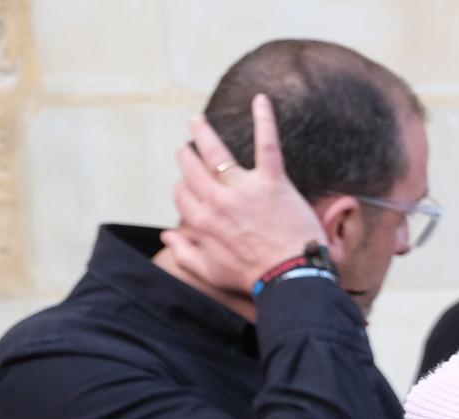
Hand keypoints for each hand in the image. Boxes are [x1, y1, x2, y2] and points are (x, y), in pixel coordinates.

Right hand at [159, 94, 327, 297]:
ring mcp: (244, 188)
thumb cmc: (253, 278)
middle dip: (186, 157)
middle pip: (191, 168)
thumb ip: (184, 252)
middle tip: (187, 149)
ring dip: (202, 132)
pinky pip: (266, 144)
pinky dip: (264, 120)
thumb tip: (166, 235)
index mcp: (201, 221)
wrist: (292, 279)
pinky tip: (261, 100)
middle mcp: (217, 200)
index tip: (191, 190)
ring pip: (215, 151)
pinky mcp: (273, 182)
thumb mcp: (210, 272)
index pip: (182, 194)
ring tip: (196, 121)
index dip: (184, 190)